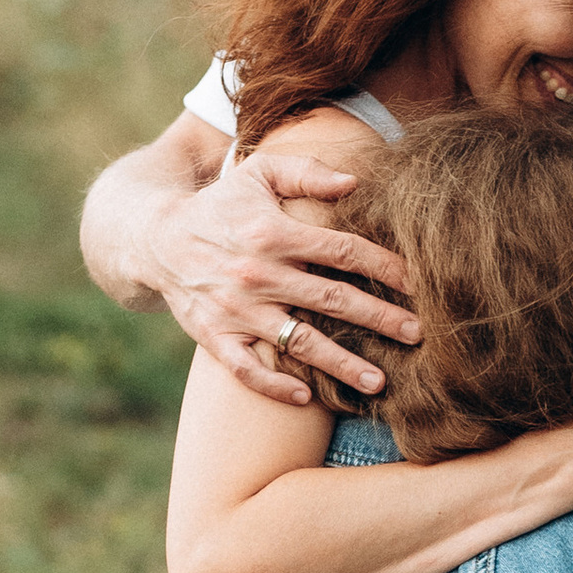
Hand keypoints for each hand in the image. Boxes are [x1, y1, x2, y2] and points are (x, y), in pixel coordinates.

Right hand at [156, 152, 419, 406]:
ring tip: (379, 383)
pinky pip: (246, 369)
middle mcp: (257, 273)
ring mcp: (235, 309)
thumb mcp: (259, 173)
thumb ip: (307, 173)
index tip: (418, 285)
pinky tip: (307, 399)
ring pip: (298, 342)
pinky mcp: (213, 336)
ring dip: (341, 364)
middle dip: (379, 318)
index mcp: (273, 231)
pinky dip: (274, 386)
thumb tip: (355, 182)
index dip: (385, 267)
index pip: (343, 251)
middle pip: (332, 299)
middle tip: (417, 336)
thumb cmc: (221, 204)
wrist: (155, 237)